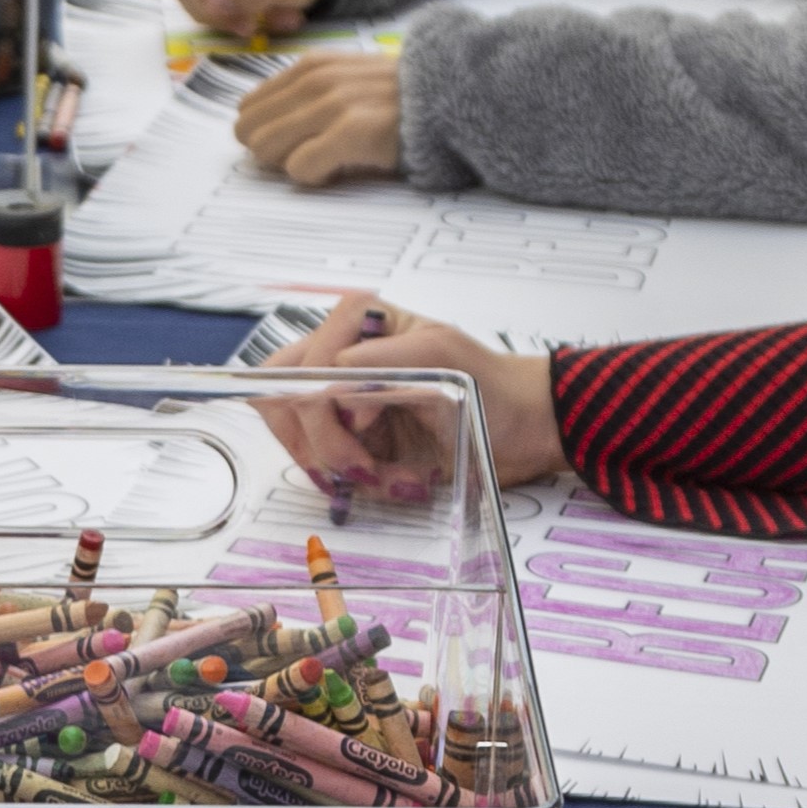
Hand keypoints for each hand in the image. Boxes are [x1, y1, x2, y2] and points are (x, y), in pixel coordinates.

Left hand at [233, 49, 409, 188]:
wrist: (451, 99)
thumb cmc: (399, 99)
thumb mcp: (348, 80)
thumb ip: (307, 94)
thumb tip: (259, 128)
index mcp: (312, 66)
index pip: (250, 105)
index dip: (264, 131)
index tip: (290, 142)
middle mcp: (317, 80)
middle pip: (251, 129)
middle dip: (268, 150)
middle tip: (302, 157)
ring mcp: (333, 105)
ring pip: (267, 148)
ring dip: (287, 164)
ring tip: (321, 163)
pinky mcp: (351, 132)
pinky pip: (300, 168)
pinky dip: (312, 177)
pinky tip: (334, 172)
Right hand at [250, 296, 561, 500]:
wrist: (524, 429)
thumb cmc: (494, 384)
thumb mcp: (443, 358)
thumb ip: (383, 359)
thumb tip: (330, 380)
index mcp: (359, 324)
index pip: (297, 362)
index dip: (317, 402)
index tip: (360, 425)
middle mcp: (342, 359)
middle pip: (282, 400)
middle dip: (321, 445)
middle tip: (362, 471)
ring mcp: (344, 402)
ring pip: (300, 440)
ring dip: (343, 469)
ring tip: (397, 479)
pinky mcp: (355, 440)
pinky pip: (326, 466)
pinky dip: (359, 483)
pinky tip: (402, 481)